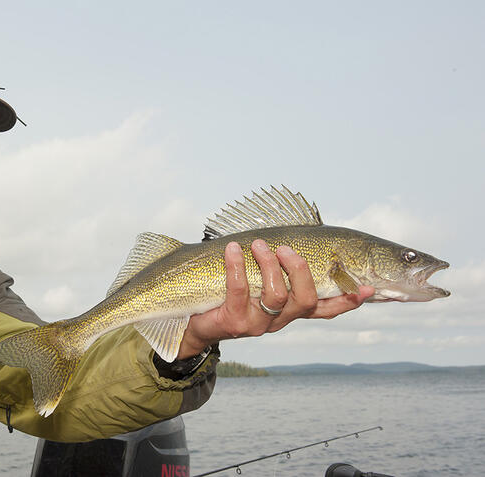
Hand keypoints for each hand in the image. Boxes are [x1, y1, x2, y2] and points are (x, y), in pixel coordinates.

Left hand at [176, 240, 373, 358]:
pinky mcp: (232, 322)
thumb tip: (296, 237)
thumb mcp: (257, 281)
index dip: (348, 300)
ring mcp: (256, 324)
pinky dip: (236, 266)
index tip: (368, 287)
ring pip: (276, 296)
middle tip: (287, 248)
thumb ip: (277, 268)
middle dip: (301, 271)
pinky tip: (232, 249)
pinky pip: (239, 291)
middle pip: (304, 300)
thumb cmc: (228, 293)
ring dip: (269, 265)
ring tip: (257, 243)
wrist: (192, 324)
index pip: (326, 309)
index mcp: (289, 311)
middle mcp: (278, 320)